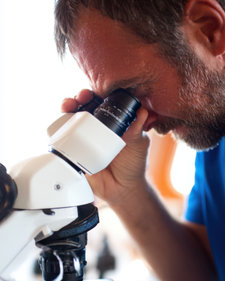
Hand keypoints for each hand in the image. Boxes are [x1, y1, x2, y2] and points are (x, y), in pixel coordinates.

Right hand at [62, 90, 149, 205]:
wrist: (121, 188)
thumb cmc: (132, 164)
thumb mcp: (138, 144)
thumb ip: (138, 129)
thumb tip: (143, 111)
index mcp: (112, 119)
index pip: (102, 100)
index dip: (98, 92)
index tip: (98, 92)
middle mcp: (96, 125)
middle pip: (83, 105)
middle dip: (79, 96)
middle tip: (81, 97)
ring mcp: (83, 136)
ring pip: (71, 117)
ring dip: (67, 107)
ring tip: (68, 106)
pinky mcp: (73, 149)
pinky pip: (63, 137)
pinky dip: (59, 128)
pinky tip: (60, 124)